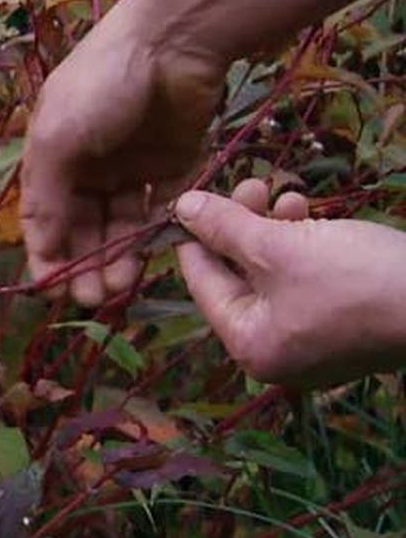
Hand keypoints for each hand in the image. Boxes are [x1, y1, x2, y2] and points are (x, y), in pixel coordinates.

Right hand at [20, 11, 226, 305]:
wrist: (173, 41)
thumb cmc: (100, 84)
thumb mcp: (57, 138)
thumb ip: (46, 195)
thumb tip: (39, 247)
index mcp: (53, 159)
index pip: (45, 220)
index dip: (48, 257)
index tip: (56, 291)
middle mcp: (88, 168)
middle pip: (84, 230)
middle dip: (87, 264)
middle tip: (96, 296)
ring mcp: (131, 168)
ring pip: (122, 226)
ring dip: (119, 257)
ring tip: (124, 284)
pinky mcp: (174, 165)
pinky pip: (161, 208)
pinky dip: (154, 232)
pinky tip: (151, 253)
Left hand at [175, 179, 405, 388]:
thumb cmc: (356, 279)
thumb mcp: (279, 246)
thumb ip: (225, 227)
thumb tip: (181, 207)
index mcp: (250, 345)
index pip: (203, 284)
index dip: (195, 237)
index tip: (192, 198)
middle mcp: (276, 352)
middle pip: (239, 278)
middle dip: (242, 226)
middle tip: (251, 184)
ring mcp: (313, 341)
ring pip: (274, 274)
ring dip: (274, 230)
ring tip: (287, 196)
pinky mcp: (345, 323)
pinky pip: (306, 281)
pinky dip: (304, 247)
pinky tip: (311, 215)